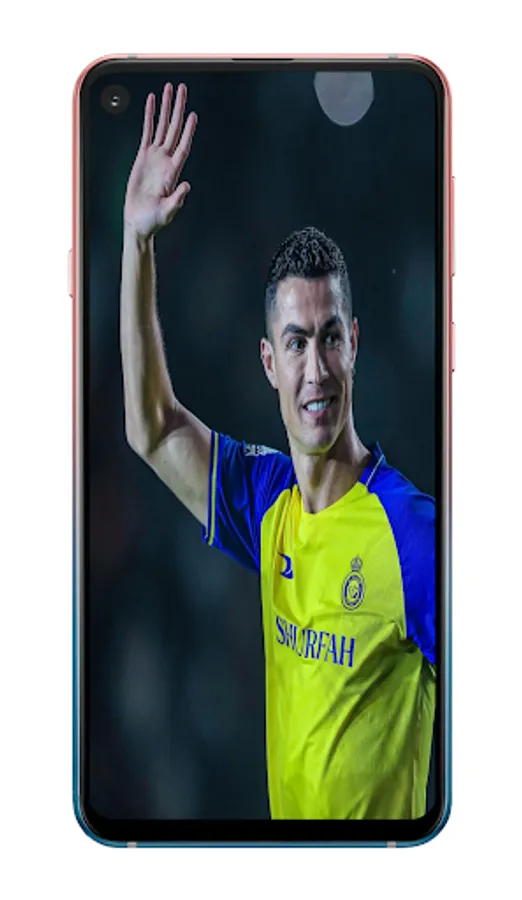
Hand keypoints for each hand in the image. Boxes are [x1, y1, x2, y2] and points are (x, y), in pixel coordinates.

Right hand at [124, 83, 196, 239]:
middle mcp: (165, 161)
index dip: (188, 131)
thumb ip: (177, 199)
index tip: (192, 115)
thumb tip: (186, 186)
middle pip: (174, 129)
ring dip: (165, 108)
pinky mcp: (142, 158)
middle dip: (178, 109)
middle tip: (182, 90)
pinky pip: (147, 132)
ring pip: (162, 127)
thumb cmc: (153, 220)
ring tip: (168, 90)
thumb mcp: (167, 212)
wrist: (138, 222)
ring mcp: (154, 157)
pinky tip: (151, 103)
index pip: (183, 146)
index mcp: (172, 172)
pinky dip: (150, 117)